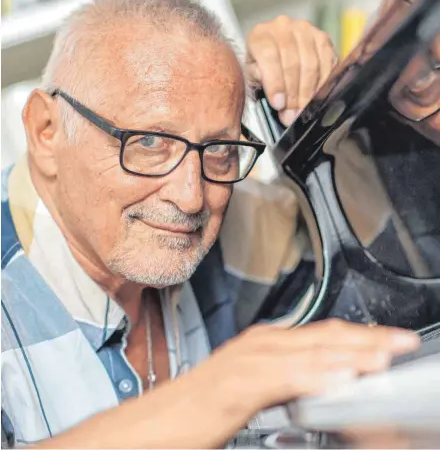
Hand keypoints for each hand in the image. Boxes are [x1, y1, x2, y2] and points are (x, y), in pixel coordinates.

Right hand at [39, 319, 418, 448]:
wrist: (150, 425)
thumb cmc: (198, 409)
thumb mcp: (253, 388)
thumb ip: (286, 379)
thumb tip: (322, 380)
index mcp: (262, 346)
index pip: (321, 335)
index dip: (359, 336)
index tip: (390, 341)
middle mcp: (255, 346)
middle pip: (320, 338)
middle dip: (364, 340)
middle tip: (400, 343)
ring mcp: (243, 363)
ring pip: (304, 353)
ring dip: (346, 354)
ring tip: (381, 358)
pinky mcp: (231, 387)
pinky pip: (278, 379)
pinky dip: (310, 376)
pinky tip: (336, 379)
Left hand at [246, 16, 337, 125]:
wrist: (273, 49)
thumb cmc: (260, 66)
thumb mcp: (251, 73)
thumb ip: (259, 81)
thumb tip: (277, 97)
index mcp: (260, 35)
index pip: (270, 57)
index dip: (275, 83)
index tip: (278, 105)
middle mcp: (283, 27)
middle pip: (293, 64)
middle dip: (293, 95)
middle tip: (291, 116)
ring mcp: (305, 30)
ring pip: (311, 64)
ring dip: (308, 93)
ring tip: (302, 112)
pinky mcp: (323, 38)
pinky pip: (327, 62)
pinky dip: (323, 84)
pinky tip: (316, 99)